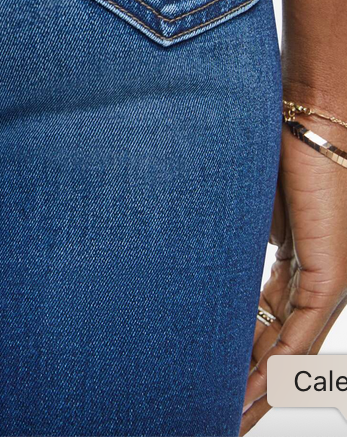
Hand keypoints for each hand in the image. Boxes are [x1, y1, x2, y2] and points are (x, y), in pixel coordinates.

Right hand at [240, 114, 346, 432]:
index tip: (210, 379)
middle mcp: (315, 278)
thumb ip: (229, 235)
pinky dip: (274, 368)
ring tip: (227, 416)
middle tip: (214, 411)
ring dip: (258, 388)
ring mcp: (326, 279)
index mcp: (293, 261)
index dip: (238, 356)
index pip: (263, 324)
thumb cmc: (274, 141)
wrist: (313, 114)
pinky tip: (251, 392)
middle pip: (277, 347)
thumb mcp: (243, 200)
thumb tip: (188, 251)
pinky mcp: (331, 274)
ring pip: (290, 351)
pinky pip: (301, 334)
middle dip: (246, 384)